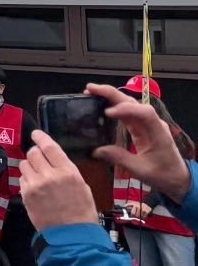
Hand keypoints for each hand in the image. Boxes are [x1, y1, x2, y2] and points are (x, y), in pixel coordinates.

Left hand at [20, 131, 100, 229]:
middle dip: (35, 154)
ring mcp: (35, 185)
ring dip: (30, 167)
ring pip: (24, 164)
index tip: (35, 133)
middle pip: (33, 153)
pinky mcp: (26, 195)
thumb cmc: (81, 211)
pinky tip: (36, 189)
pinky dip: (27, 181)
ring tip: (39, 177)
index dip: (41, 137)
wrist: (72, 234)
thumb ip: (65, 170)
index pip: (50, 147)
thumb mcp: (81, 186)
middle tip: (40, 161)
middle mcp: (49, 175)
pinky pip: (22, 179)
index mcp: (67, 172)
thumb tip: (53, 159)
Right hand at [88, 83, 191, 204]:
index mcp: (157, 133)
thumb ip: (119, 158)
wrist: (176, 177)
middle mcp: (153, 123)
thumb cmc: (162, 174)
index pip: (144, 113)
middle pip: (134, 102)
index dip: (126, 109)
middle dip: (112, 94)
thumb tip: (95, 151)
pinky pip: (127, 112)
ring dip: (110, 97)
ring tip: (91, 92)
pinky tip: (100, 105)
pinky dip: (113, 106)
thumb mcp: (140, 170)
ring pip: (129, 104)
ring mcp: (147, 123)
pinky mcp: (141, 126)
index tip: (107, 113)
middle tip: (90, 89)